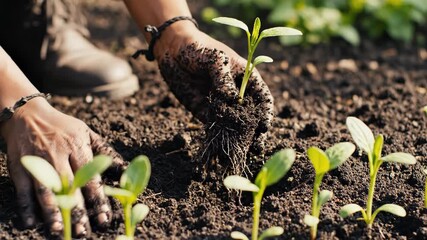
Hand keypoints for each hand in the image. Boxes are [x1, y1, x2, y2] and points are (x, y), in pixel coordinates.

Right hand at [0, 98, 124, 237]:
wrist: (28, 114)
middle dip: (77, 211)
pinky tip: (31, 222)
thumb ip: (104, 150)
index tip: (104, 218)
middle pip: (69, 187)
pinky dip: (26, 206)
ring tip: (59, 230)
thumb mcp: (86, 133)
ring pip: (46, 190)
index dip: (98, 199)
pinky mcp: (20, 166)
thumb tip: (124, 167)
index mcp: (77, 147)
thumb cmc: (62, 126)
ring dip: (52, 212)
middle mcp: (58, 155)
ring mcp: (38, 161)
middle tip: (83, 232)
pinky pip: (23, 189)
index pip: (90, 177)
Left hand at [155, 23, 273, 154]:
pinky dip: (218, 137)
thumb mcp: (214, 59)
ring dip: (238, 139)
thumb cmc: (198, 48)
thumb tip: (232, 100)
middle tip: (256, 147)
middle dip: (255, 131)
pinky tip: (220, 149)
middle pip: (252, 116)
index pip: (263, 98)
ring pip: (234, 125)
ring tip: (240, 152)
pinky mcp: (206, 112)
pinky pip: (215, 127)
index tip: (264, 126)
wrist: (172, 51)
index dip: (266, 112)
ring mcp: (222, 105)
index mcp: (246, 78)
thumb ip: (223, 78)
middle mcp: (237, 94)